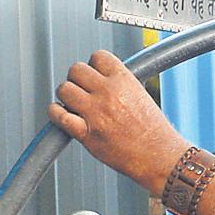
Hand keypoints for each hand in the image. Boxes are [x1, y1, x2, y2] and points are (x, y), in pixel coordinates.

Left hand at [51, 51, 185, 190]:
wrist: (159, 157)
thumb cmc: (154, 132)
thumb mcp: (142, 96)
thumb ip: (120, 85)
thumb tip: (101, 79)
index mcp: (124, 80)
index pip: (98, 57)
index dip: (93, 66)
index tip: (94, 75)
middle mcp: (108, 93)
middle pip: (76, 69)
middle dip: (77, 79)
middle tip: (82, 90)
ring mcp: (96, 113)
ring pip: (64, 89)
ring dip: (66, 95)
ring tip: (74, 104)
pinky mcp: (86, 134)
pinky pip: (59, 116)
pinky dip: (56, 113)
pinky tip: (62, 114)